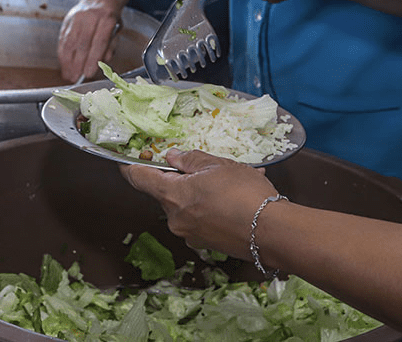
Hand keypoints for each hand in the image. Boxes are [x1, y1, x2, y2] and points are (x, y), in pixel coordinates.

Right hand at [57, 0, 131, 81]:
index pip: (99, 42)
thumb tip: (102, 62)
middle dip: (78, 64)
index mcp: (106, 19)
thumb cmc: (109, 18)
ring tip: (68, 75)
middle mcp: (90, 17)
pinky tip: (63, 64)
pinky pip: (63, 39)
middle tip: (76, 78)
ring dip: (67, 61)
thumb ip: (110, 47)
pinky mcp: (67, 21)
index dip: (93, 59)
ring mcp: (76, 18)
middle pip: (82, 44)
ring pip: (70, 42)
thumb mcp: (116, 31)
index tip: (88, 73)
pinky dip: (62, 54)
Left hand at [120, 149, 276, 259]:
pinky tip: (237, 199)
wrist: (273, 233)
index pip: (138, 178)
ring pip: (187, 206)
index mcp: (171, 195)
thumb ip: (191, 159)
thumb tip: (174, 157)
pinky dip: (214, 208)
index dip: (131, 166)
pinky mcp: (206, 244)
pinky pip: (202, 219)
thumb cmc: (244, 195)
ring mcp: (190, 234)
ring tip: (232, 182)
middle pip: (167, 193)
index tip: (128, 159)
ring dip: (202, 193)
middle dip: (183, 179)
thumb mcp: (217, 165)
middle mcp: (175, 219)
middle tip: (207, 169)